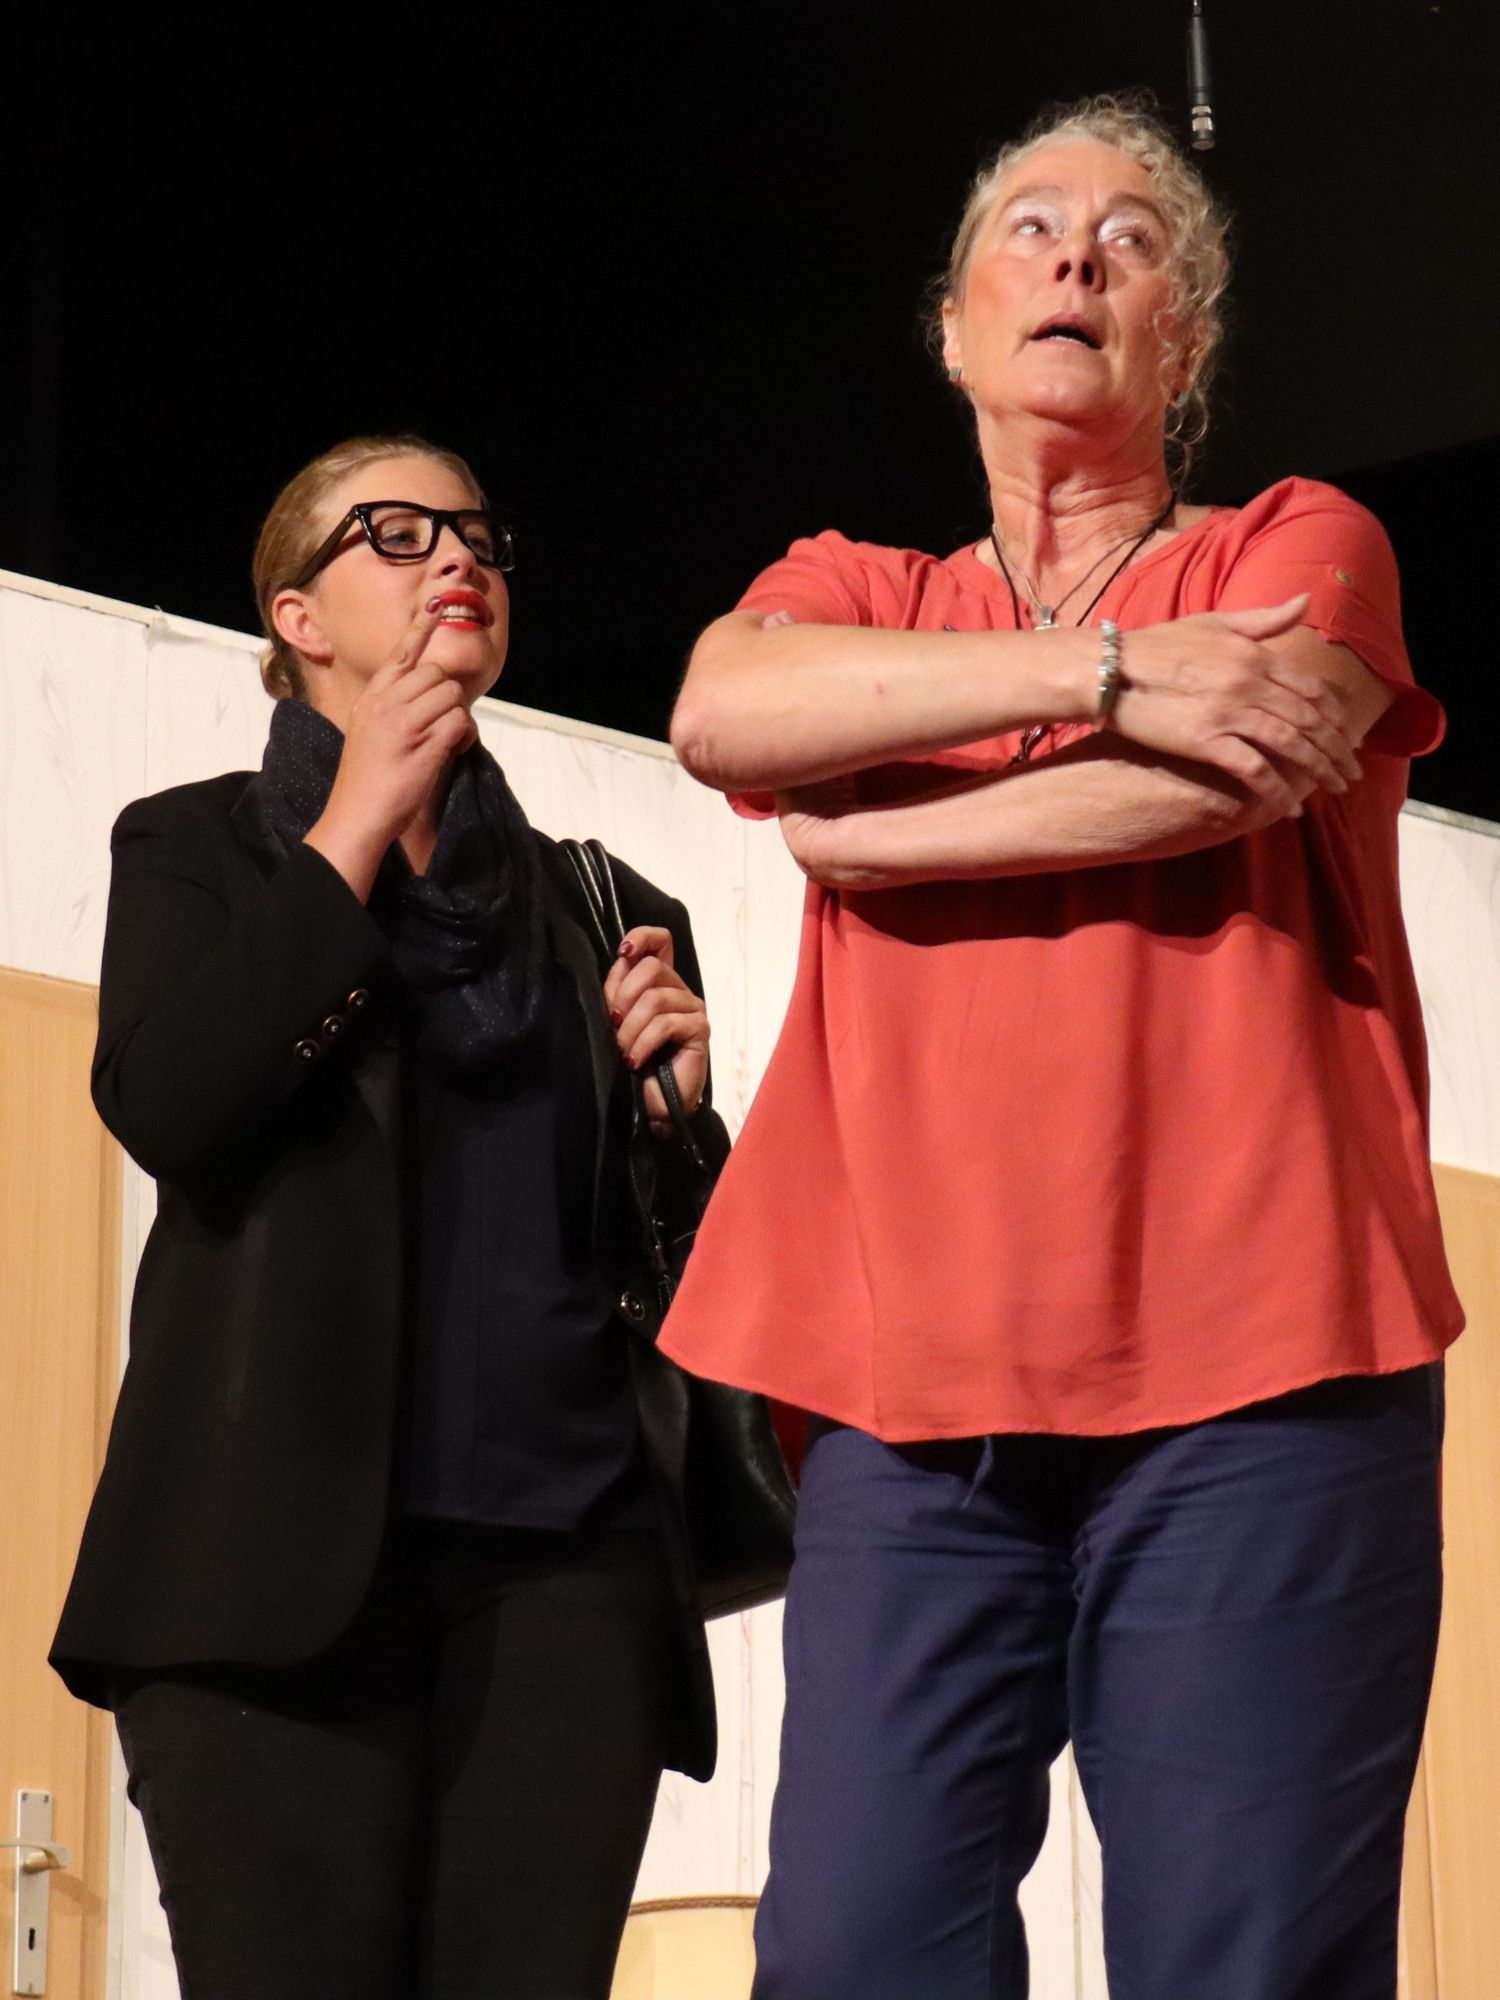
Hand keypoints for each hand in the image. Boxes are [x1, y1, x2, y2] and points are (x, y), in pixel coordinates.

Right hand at [304, 601, 477, 898]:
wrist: (356, 813)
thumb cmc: (366, 777)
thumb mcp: (368, 728)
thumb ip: (393, 705)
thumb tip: (430, 692)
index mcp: (373, 696)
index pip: (401, 653)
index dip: (421, 626)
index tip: (437, 602)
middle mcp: (386, 702)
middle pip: (437, 674)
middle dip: (447, 697)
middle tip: (440, 725)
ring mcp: (404, 723)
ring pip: (452, 695)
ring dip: (457, 718)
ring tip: (444, 742)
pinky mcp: (423, 745)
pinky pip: (460, 723)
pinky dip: (465, 737)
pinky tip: (452, 752)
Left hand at [602, 926, 709, 1128]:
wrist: (650, 1105)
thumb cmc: (633, 1063)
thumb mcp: (616, 1021)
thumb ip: (618, 990)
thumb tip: (622, 961)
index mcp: (659, 982)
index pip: (661, 941)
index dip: (643, 937)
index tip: (624, 952)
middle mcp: (679, 989)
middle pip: (651, 968)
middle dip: (623, 997)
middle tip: (614, 1026)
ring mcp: (692, 1008)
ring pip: (655, 998)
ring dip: (630, 1028)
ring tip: (624, 1052)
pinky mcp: (700, 1029)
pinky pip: (666, 1023)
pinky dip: (644, 1043)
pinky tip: (636, 1061)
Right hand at [1109, 597, 1360, 811]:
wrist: (1113, 670)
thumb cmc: (1160, 645)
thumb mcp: (1216, 623)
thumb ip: (1264, 619)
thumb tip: (1306, 600)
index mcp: (1256, 655)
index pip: (1312, 688)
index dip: (1336, 715)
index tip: (1349, 736)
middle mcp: (1251, 682)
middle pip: (1309, 720)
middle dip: (1337, 749)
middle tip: (1350, 773)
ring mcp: (1230, 712)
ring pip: (1291, 745)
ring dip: (1318, 770)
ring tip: (1332, 790)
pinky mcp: (1207, 741)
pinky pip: (1254, 769)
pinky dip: (1276, 790)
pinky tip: (1289, 807)